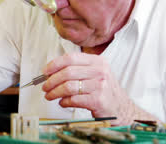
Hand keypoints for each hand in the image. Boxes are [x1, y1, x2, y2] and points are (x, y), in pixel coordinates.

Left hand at [42, 52, 156, 124]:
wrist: (120, 108)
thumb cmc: (103, 91)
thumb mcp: (94, 74)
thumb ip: (76, 70)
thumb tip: (51, 72)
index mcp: (97, 61)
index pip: (70, 58)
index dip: (54, 64)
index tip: (45, 72)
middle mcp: (100, 71)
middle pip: (67, 72)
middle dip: (52, 81)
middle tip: (45, 87)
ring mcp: (100, 85)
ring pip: (68, 86)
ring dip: (55, 92)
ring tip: (50, 96)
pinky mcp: (98, 100)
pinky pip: (74, 99)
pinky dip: (64, 102)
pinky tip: (63, 102)